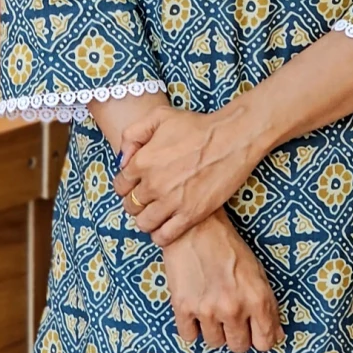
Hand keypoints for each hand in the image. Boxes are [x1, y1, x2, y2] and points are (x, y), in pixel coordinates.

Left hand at [113, 99, 267, 246]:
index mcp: (142, 162)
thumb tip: (123, 160)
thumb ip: (133, 135)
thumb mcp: (159, 116)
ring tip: (157, 212)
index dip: (126, 185)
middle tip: (148, 197)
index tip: (136, 184)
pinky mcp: (191, 214)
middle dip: (136, 202)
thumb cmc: (197, 126)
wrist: (232, 138)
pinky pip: (164, 236)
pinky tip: (167, 225)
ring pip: (144, 223)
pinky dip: (160, 235)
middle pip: (130, 205)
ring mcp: (172, 202)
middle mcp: (153, 184)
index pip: (120, 185)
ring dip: (147, 219)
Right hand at [163, 208, 283, 352]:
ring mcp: (207, 310)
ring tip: (212, 307)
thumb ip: (268, 306)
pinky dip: (192, 327)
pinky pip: (189, 337)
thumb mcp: (257, 272)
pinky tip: (195, 309)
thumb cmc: (228, 246)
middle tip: (231, 316)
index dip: (261, 338)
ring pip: (214, 343)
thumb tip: (276, 336)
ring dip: (215, 330)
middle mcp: (233, 308)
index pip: (265, 342)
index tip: (255, 333)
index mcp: (257, 299)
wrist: (196, 227)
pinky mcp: (183, 307)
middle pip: (239, 346)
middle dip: (237, 334)